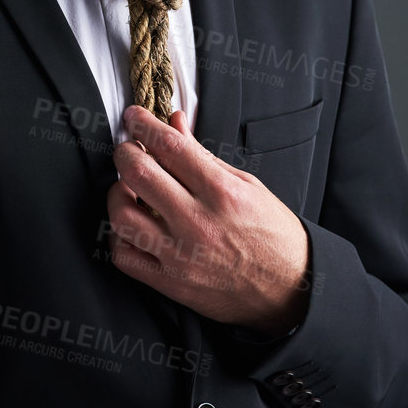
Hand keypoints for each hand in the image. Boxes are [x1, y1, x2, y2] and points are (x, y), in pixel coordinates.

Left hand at [103, 105, 309, 336]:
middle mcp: (197, 223)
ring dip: (118, 193)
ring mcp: (180, 255)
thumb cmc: (273, 235)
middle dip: (125, 152)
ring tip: (129, 187)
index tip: (135, 117)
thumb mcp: (248, 185)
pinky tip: (130, 223)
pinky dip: (118, 235)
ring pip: (122, 215)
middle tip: (129, 149)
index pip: (169, 145)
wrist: (290, 290)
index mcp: (222, 192)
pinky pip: (124, 256)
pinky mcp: (170, 283)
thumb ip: (204, 155)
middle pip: (138, 174)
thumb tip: (175, 123)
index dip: (144, 124)